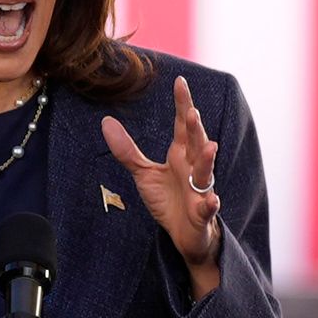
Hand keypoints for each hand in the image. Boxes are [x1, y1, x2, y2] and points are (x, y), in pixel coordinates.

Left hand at [101, 75, 224, 298]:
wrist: (182, 235)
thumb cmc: (167, 200)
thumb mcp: (143, 173)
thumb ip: (127, 150)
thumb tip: (105, 122)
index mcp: (181, 155)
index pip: (183, 126)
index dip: (182, 104)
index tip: (180, 82)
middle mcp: (193, 168)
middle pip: (196, 144)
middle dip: (195, 129)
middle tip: (192, 111)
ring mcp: (200, 190)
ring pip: (206, 172)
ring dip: (208, 160)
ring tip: (210, 146)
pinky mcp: (202, 213)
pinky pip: (208, 207)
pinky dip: (210, 204)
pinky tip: (212, 200)